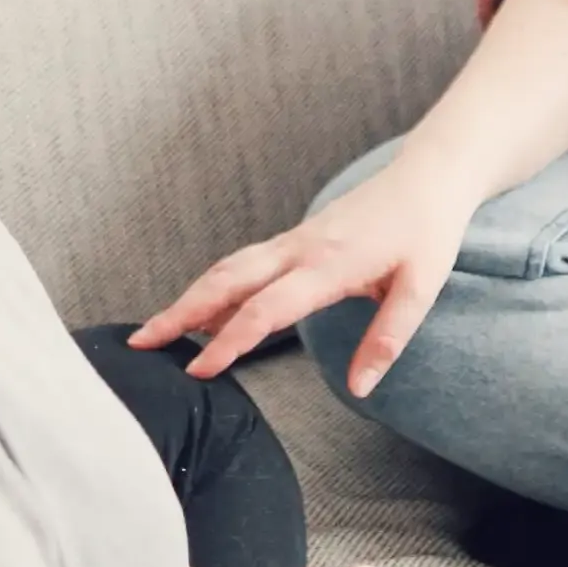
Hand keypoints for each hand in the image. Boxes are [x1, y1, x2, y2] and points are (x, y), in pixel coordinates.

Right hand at [130, 150, 478, 384]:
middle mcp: (300, 249)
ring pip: (229, 269)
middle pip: (227, 280)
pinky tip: (207, 315)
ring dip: (190, 298)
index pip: (266, 308)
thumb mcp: (420, 289)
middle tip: (139, 344)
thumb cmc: (427, 232)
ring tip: (156, 333)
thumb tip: (360, 388)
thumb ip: (387, 338)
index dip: (229, 342)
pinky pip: (246, 264)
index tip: (199, 372)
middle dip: (179, 311)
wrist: (428, 178)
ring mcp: (294, 241)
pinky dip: (216, 288)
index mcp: (328, 264)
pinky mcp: (296, 240)